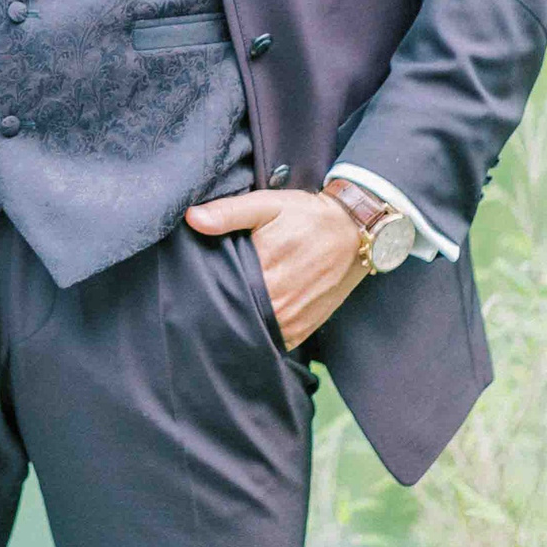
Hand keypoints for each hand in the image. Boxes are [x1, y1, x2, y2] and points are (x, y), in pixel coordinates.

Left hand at [184, 189, 366, 348]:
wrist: (354, 232)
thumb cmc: (307, 216)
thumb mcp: (268, 204)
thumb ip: (229, 212)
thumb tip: (193, 218)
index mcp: (264, 271)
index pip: (221, 290)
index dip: (203, 288)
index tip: (192, 282)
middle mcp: (278, 303)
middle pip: (234, 314)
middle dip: (218, 307)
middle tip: (202, 297)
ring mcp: (291, 321)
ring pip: (252, 332)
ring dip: (238, 322)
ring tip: (224, 309)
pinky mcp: (302, 330)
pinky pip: (272, 342)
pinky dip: (259, 334)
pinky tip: (248, 320)